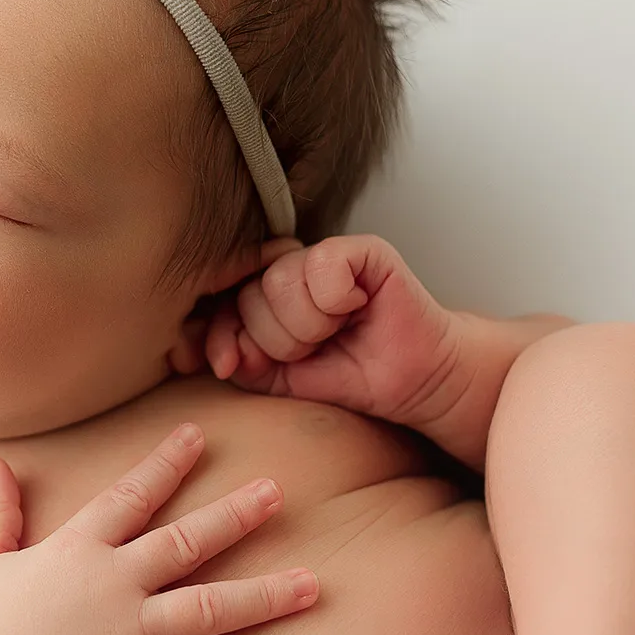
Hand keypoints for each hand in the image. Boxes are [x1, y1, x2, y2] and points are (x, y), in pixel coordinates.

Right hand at [0, 424, 318, 634]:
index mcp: (79, 550)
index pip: (131, 495)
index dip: (166, 463)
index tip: (198, 435)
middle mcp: (114, 581)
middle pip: (186, 540)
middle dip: (236, 514)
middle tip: (278, 491)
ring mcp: (130, 629)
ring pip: (210, 606)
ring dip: (264, 596)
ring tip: (311, 585)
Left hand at [203, 235, 464, 434]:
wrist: (412, 384)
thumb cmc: (350, 376)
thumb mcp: (281, 380)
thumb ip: (246, 362)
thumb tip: (224, 355)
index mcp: (268, 294)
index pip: (223, 301)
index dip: (222, 333)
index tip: (228, 366)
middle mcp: (292, 268)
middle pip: (251, 295)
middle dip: (280, 340)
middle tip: (316, 348)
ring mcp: (325, 256)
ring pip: (281, 282)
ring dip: (309, 325)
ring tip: (337, 331)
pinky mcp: (363, 250)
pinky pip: (322, 266)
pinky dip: (336, 300)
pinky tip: (358, 308)